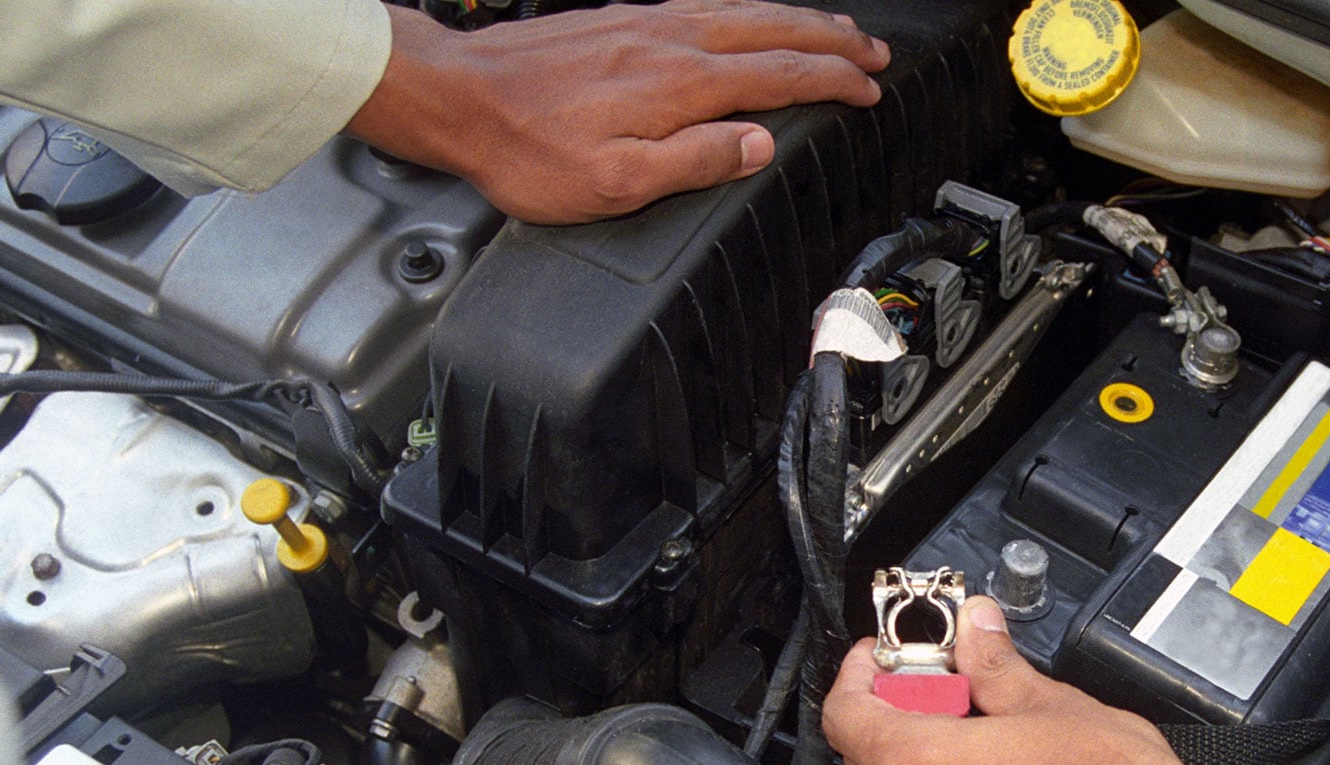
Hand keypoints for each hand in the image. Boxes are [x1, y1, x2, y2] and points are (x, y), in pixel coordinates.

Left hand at [348, 1, 890, 223]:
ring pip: (742, 11)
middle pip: (771, 30)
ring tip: (831, 28)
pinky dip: (747, 11)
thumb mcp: (615, 182)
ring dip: (794, 20)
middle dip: (830, 41)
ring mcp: (644, 23)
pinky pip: (707, 5)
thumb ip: (695, 161)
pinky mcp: (619, 19)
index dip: (832, 82)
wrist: (457, 98)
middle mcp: (669, 40)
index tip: (868, 88)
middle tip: (872, 52)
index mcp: (679, 84)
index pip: (780, 75)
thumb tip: (759, 145)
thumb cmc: (526, 149)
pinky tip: (749, 18)